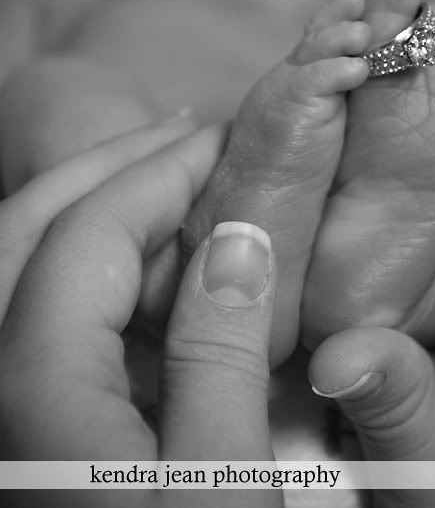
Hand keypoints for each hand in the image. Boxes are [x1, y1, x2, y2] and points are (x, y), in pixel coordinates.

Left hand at [0, 116, 281, 507]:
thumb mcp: (223, 490)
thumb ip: (220, 358)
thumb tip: (240, 241)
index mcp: (35, 386)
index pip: (90, 232)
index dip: (162, 172)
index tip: (228, 141)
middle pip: (25, 226)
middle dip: (106, 164)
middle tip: (184, 134)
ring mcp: (4, 407)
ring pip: (19, 266)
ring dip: (88, 207)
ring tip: (163, 179)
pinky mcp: (25, 429)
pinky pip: (36, 316)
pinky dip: (86, 268)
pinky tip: (143, 269)